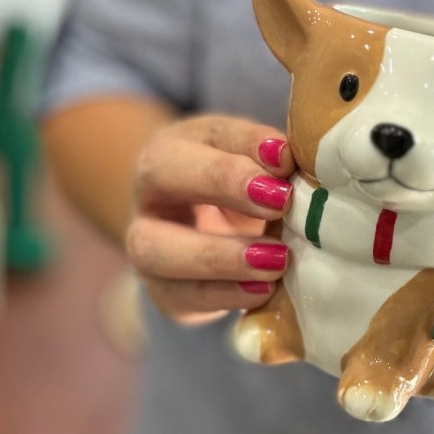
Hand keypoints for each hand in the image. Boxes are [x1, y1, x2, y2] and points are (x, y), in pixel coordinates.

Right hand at [125, 115, 294, 323]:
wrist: (207, 232)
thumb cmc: (239, 188)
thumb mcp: (254, 163)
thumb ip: (268, 155)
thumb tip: (285, 157)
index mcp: (174, 148)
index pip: (201, 136)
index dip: (242, 147)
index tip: (285, 163)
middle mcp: (150, 192)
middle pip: (159, 175)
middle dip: (221, 184)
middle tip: (280, 203)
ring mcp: (148, 246)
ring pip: (156, 249)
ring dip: (220, 257)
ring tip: (276, 261)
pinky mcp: (164, 292)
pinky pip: (183, 297)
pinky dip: (226, 295)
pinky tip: (264, 290)